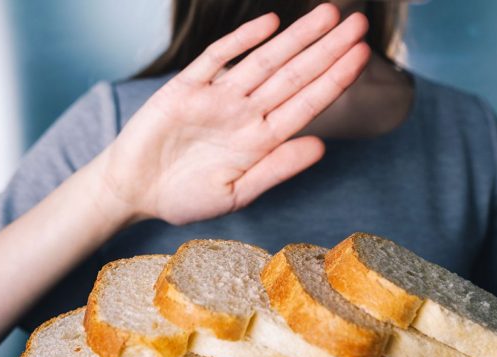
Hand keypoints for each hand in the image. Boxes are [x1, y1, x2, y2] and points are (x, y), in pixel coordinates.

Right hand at [103, 4, 369, 224]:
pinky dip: (242, 40)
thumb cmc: (184, 198)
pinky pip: (217, 58)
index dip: (335, 80)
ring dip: (295, 38)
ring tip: (328, 14)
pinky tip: (270, 23)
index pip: (306, 104)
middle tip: (359, 23)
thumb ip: (276, 169)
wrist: (133, 190)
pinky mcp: (186, 87)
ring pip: (264, 60)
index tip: (362, 58)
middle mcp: (245, 113)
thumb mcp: (235, 193)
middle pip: (294, 75)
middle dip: (327, 49)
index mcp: (260, 140)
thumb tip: (321, 147)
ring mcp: (217, 97)